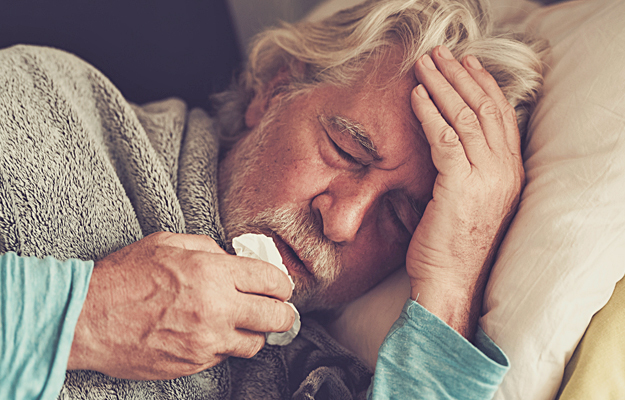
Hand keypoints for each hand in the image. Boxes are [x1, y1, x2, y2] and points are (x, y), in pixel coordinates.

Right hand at [68, 232, 294, 379]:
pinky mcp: (193, 363)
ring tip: (246, 324)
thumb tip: (232, 258)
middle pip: (275, 317)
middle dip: (282, 313)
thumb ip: (208, 247)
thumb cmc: (125, 276)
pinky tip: (214, 334)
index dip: (283, 284)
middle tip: (279, 310)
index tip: (281, 287)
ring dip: (256, 333)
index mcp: (213, 272)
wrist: (87, 317)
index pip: (271, 281)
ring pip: (256, 343)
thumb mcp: (167, 243)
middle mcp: (216, 308)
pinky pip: (225, 357)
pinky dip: (227, 346)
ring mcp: (206, 341)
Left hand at [407, 46, 524, 338]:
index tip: (466, 64)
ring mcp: (487, 179)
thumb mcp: (468, 201)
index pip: (502, 117)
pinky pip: (445, 138)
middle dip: (461, 76)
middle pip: (487, 109)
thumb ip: (467, 169)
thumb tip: (448, 140)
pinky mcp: (461, 186)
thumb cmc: (451, 246)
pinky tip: (417, 96)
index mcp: (510, 174)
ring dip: (444, 86)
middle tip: (441, 53)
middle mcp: (505, 172)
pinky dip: (430, 113)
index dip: (483, 86)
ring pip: (467, 118)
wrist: (450, 284)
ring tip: (425, 64)